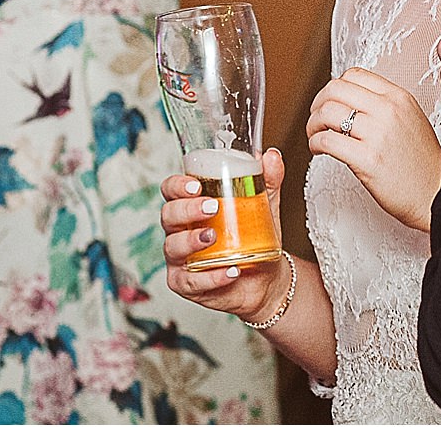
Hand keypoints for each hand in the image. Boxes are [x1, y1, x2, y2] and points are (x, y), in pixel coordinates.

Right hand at [161, 146, 289, 322]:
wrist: (265, 276)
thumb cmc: (254, 236)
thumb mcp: (264, 204)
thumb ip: (267, 180)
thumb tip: (272, 156)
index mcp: (191, 205)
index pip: (171, 190)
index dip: (176, 185)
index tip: (196, 185)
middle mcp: (179, 230)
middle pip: (168, 215)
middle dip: (187, 209)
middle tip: (211, 207)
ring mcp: (180, 258)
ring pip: (173, 247)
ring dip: (192, 241)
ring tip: (213, 237)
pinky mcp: (186, 284)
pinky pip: (190, 281)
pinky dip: (210, 277)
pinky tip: (230, 271)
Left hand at [308, 69, 440, 232]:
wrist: (436, 193)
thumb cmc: (421, 162)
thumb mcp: (409, 118)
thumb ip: (383, 104)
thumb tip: (348, 100)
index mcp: (398, 97)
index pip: (353, 75)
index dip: (334, 88)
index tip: (329, 102)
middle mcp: (388, 110)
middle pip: (335, 89)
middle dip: (317, 103)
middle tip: (316, 118)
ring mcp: (378, 134)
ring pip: (327, 112)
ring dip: (313, 124)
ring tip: (316, 136)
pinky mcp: (368, 159)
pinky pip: (327, 140)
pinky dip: (315, 143)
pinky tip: (319, 150)